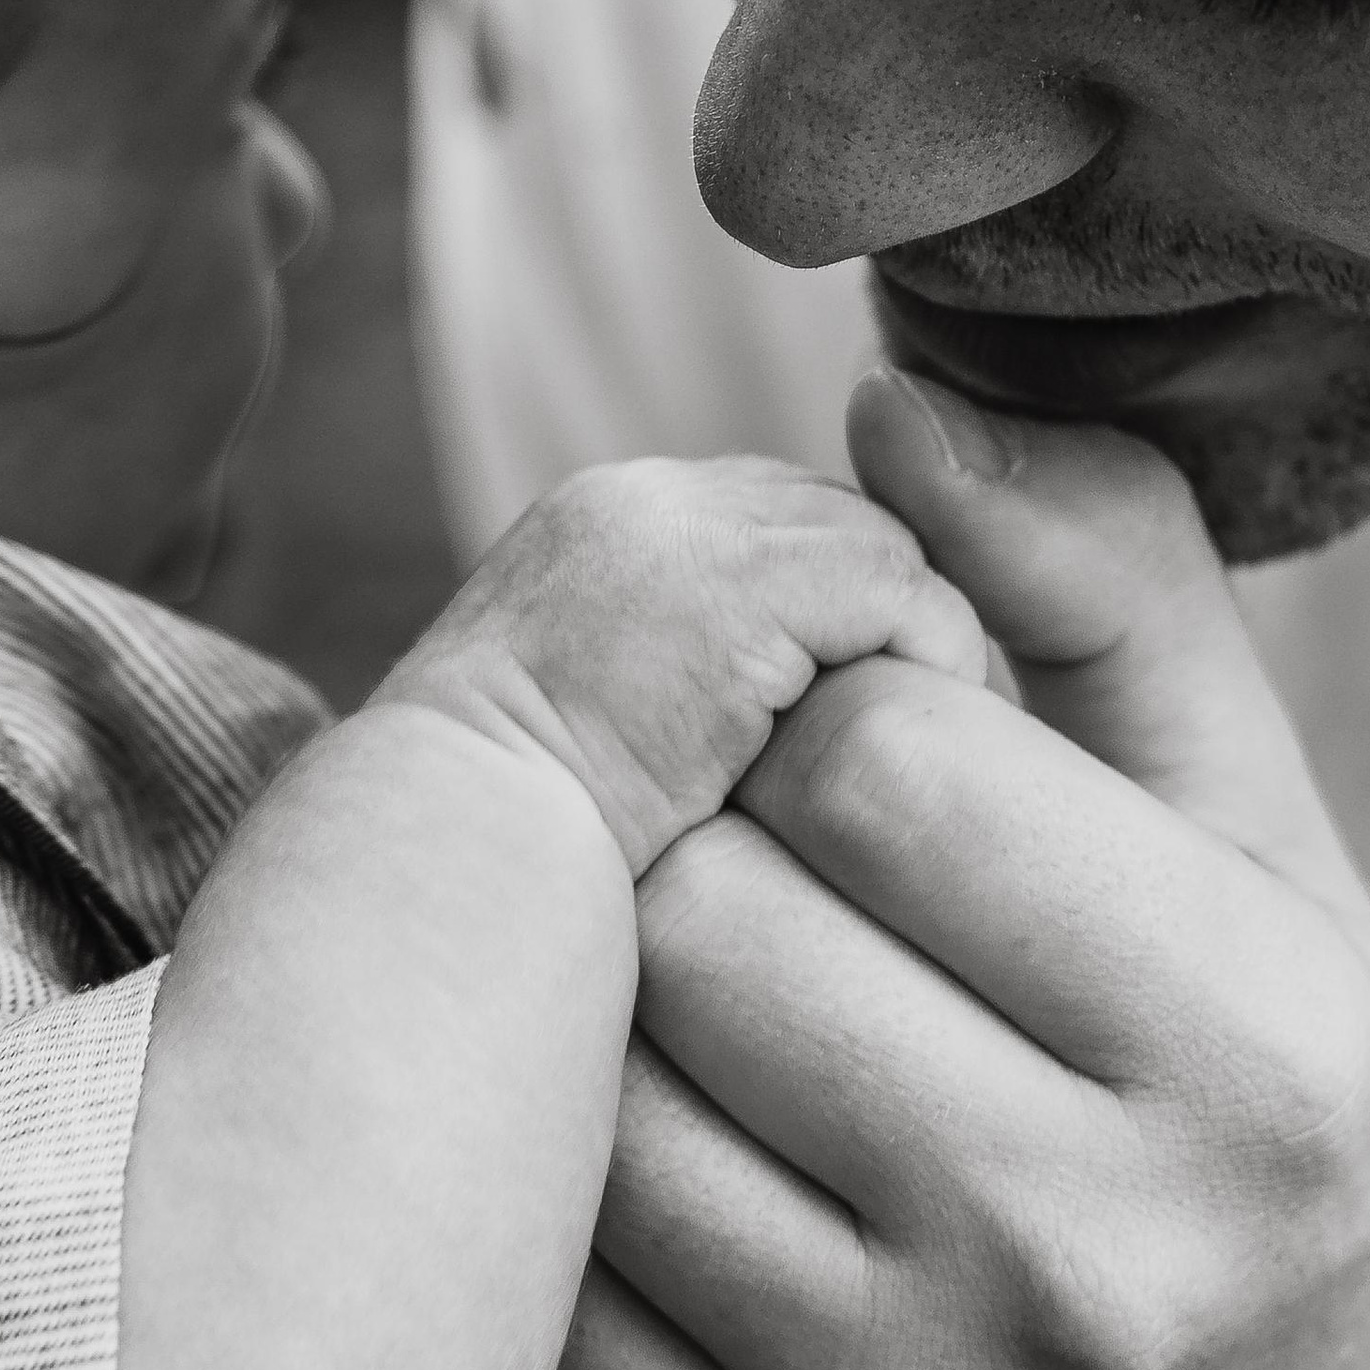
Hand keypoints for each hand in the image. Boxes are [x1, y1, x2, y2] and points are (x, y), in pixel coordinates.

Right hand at [380, 451, 984, 877]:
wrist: (439, 868)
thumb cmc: (501, 863)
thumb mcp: (587, 740)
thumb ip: (673, 692)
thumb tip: (769, 737)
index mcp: (596, 529)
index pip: (773, 525)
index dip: (834, 621)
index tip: (861, 723)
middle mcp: (639, 501)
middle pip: (836, 521)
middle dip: (882, 625)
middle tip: (918, 740)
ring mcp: (685, 528)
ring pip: (883, 549)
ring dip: (915, 654)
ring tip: (918, 760)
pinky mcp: (739, 583)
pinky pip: (904, 590)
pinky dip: (931, 665)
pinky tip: (910, 759)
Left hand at [551, 373, 1369, 1369]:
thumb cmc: (1292, 1143)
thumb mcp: (1282, 860)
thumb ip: (1113, 599)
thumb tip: (889, 405)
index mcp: (1251, 1053)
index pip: (873, 758)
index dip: (837, 712)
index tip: (888, 762)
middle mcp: (1088, 1267)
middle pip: (701, 919)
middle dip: (713, 850)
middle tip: (783, 882)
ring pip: (588, 1094)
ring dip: (618, 1014)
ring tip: (728, 1014)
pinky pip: (543, 1288)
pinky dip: (569, 1193)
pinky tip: (681, 1163)